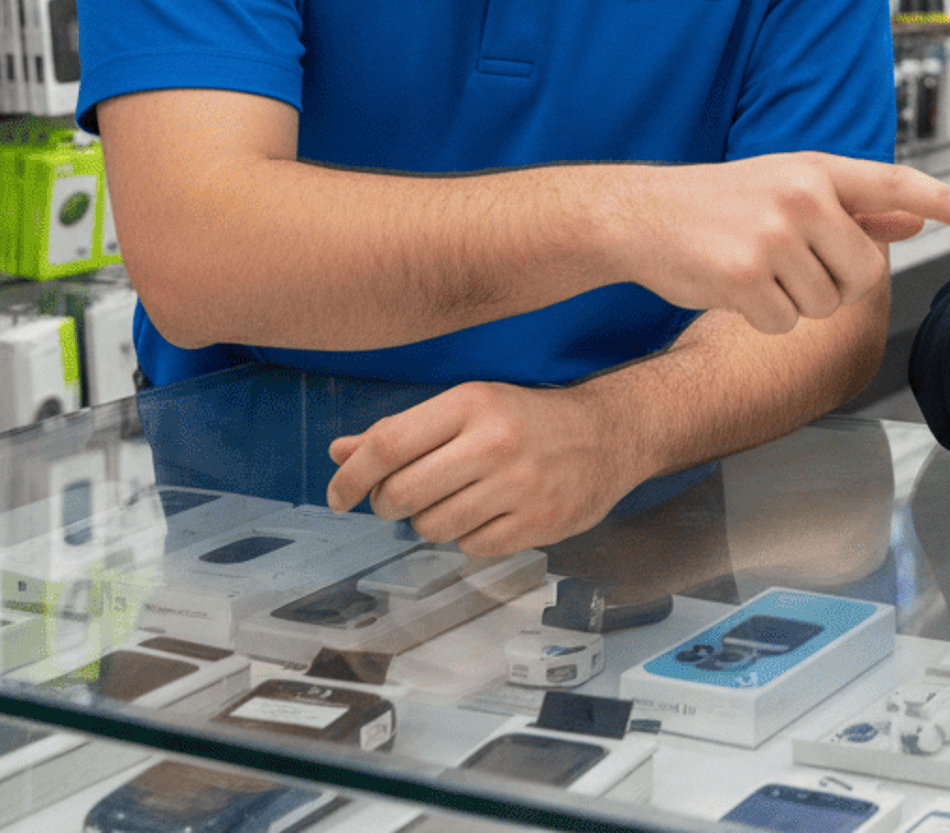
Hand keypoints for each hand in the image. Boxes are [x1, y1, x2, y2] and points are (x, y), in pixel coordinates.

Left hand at [327, 381, 627, 554]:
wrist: (610, 432)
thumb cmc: (529, 418)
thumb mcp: (469, 406)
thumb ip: (404, 429)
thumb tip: (342, 453)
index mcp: (472, 403)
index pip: (388, 444)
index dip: (351, 476)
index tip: (339, 495)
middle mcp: (494, 441)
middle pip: (401, 494)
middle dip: (389, 503)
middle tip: (402, 497)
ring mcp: (518, 485)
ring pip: (431, 527)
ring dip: (431, 520)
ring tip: (458, 499)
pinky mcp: (537, 522)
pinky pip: (469, 547)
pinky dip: (469, 536)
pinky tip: (490, 512)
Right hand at [614, 154, 949, 335]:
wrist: (641, 215)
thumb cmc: (722, 203)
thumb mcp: (790, 189)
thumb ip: (856, 208)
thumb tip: (914, 219)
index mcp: (816, 170)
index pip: (893, 183)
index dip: (942, 200)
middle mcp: (801, 195)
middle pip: (864, 273)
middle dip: (836, 284)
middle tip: (792, 264)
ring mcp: (773, 234)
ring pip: (825, 303)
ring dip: (794, 300)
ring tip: (756, 267)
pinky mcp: (744, 274)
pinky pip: (784, 323)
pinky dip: (761, 318)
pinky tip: (734, 287)